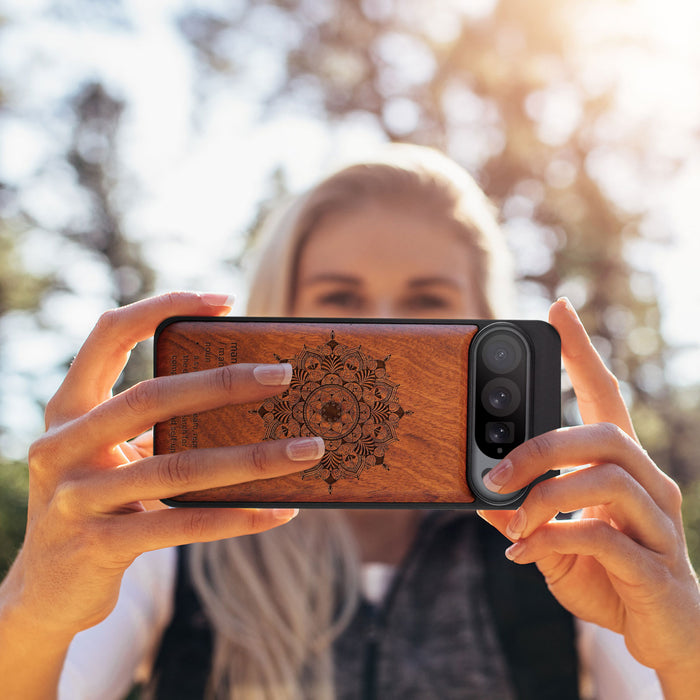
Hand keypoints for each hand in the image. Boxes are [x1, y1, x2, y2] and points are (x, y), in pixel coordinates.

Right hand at [3, 292, 324, 639]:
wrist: (46, 591)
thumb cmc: (98, 504)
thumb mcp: (112, 455)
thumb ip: (155, 427)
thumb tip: (249, 399)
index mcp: (68, 409)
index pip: (109, 334)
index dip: (163, 307)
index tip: (224, 301)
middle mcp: (62, 446)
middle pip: (151, 397)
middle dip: (224, 382)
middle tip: (284, 375)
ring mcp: (76, 498)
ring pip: (178, 467)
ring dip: (253, 458)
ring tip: (308, 450)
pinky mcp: (99, 546)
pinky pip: (183, 525)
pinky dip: (238, 517)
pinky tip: (280, 511)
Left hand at [478, 298, 699, 689]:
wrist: (663, 635)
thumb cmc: (609, 576)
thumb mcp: (554, 540)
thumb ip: (523, 516)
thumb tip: (480, 496)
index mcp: (622, 468)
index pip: (605, 395)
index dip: (582, 352)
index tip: (558, 309)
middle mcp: (649, 484)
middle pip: (604, 434)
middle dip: (541, 447)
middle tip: (495, 472)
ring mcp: (659, 523)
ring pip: (606, 479)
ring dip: (544, 497)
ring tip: (512, 522)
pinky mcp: (656, 566)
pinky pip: (602, 537)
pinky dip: (552, 540)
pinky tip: (524, 554)